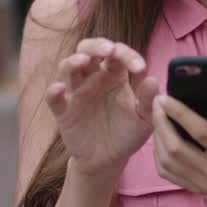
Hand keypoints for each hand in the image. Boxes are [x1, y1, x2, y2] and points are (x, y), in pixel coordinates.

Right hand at [46, 38, 158, 183]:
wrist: (110, 160)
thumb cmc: (128, 133)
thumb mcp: (144, 119)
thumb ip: (149, 100)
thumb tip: (153, 80)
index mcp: (115, 75)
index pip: (118, 55)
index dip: (128, 56)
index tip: (140, 68)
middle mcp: (93, 79)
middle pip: (88, 50)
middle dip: (97, 46)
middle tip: (109, 50)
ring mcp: (77, 93)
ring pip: (68, 67)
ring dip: (74, 61)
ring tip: (83, 61)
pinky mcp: (64, 112)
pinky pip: (54, 99)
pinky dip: (54, 91)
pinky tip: (59, 88)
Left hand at [151, 87, 206, 206]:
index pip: (201, 132)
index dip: (180, 113)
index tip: (165, 97)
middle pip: (176, 148)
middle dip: (161, 123)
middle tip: (156, 103)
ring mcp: (204, 184)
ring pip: (168, 162)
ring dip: (158, 137)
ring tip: (157, 116)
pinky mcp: (197, 189)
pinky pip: (168, 173)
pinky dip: (159, 154)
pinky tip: (161, 138)